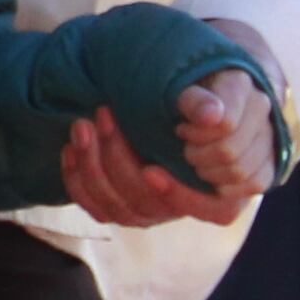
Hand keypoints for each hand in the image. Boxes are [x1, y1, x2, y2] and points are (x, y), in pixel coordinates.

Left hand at [64, 83, 270, 230]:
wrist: (196, 95)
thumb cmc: (221, 94)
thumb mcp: (227, 89)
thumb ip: (219, 100)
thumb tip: (211, 116)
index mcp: (229, 186)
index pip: (212, 209)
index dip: (179, 194)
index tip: (151, 170)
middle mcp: (190, 204)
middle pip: (151, 203)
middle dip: (120, 161)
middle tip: (103, 113)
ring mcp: (157, 208)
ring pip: (118, 208)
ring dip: (92, 167)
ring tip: (82, 124)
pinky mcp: (127, 203)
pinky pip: (97, 207)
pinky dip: (77, 179)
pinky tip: (70, 148)